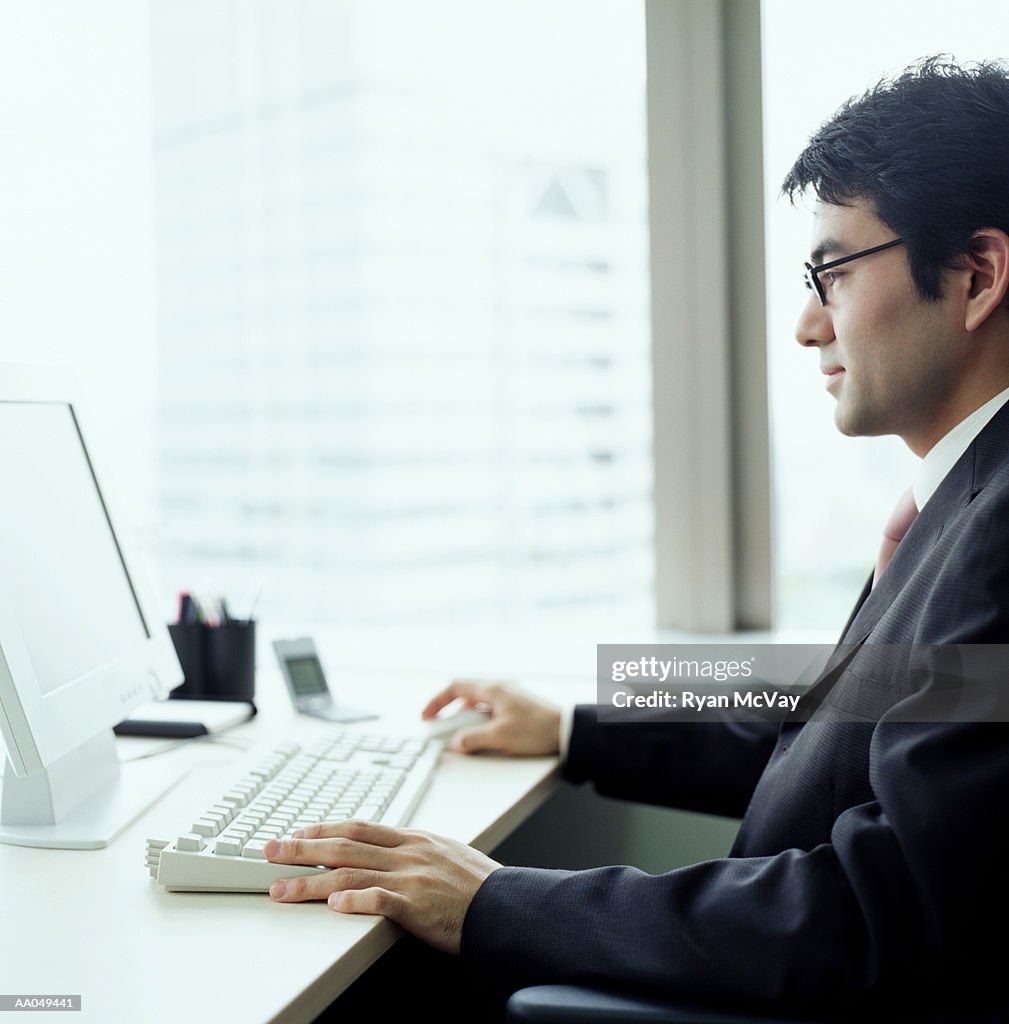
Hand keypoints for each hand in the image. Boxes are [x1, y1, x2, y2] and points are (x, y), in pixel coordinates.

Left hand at [264, 821, 499, 953]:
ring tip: (280, 888)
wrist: (508, 905)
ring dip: (311, 881)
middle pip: (345, 846)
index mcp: (414, 839)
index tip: (298, 832)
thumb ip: (414, 851)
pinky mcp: (419, 907)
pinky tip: (333, 906)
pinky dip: (355, 902)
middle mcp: (408, 853)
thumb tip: (385, 851)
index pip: (360, 827)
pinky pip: (381, 900)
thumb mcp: (446, 853)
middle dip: (302, 848)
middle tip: (270, 850)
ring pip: (351, 874)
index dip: (325, 828)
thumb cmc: (480, 885)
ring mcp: (412, 878)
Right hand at [422, 679, 561, 755]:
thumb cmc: (538, 729)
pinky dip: (479, 719)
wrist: (568, 730)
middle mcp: (499, 687)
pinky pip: (489, 708)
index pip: (455, 688)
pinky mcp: (516, 705)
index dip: (437, 701)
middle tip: (440, 727)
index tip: (427, 716)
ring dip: (465, 717)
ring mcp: (509, 695)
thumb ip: (473, 739)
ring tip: (461, 735)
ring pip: (477, 702)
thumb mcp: (500, 737)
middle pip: (464, 693)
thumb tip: (456, 742)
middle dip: (449, 711)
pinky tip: (482, 734)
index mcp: (492, 689)